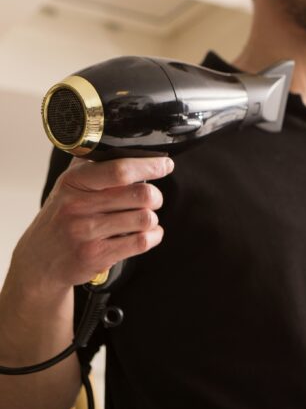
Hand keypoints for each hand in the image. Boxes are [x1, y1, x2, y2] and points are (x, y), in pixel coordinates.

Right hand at [8, 156, 173, 298]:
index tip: (165, 164)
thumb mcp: (67, 188)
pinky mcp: (95, 256)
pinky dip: (153, 236)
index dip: (149, 166)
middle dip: (155, 197)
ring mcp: (85, 232)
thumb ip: (92, 166)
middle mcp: (77, 205)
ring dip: (151, 220)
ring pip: (145, 218)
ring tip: (141, 220)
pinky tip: (145, 235)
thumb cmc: (59, 221)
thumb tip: (123, 145)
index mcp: (73, 182)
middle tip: (151, 200)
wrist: (37, 264)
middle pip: (141, 194)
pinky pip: (142, 241)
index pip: (120, 170)